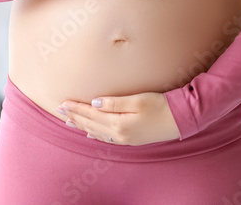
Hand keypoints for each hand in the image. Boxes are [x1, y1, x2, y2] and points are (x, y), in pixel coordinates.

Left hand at [56, 91, 181, 144]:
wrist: (181, 120)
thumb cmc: (161, 106)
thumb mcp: (138, 100)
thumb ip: (115, 102)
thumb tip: (95, 103)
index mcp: (119, 123)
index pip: (91, 114)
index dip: (76, 108)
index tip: (63, 103)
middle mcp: (119, 134)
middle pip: (91, 124)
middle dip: (75, 117)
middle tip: (59, 110)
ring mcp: (125, 139)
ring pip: (97, 133)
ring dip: (82, 126)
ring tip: (70, 121)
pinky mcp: (131, 139)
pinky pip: (107, 139)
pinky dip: (96, 135)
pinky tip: (91, 134)